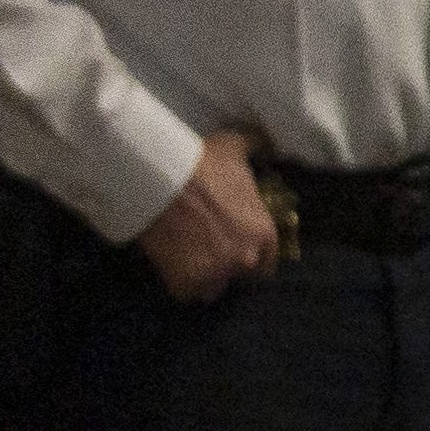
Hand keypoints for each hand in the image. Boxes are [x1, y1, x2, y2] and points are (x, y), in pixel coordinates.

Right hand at [134, 127, 283, 303]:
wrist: (162, 181)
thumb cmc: (203, 164)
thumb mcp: (235, 149)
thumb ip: (255, 147)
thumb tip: (265, 138)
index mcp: (264, 234)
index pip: (268, 261)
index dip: (253, 257)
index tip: (238, 249)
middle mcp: (246, 259)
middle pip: (240, 274)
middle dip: (228, 266)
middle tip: (209, 251)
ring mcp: (216, 274)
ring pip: (213, 287)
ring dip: (205, 278)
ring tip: (189, 260)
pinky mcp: (186, 283)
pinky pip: (187, 292)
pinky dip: (180, 282)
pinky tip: (172, 264)